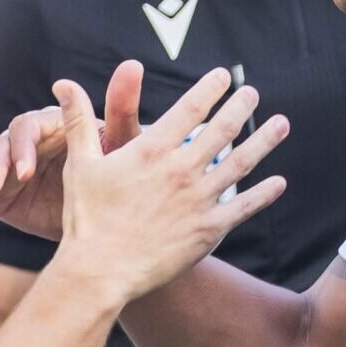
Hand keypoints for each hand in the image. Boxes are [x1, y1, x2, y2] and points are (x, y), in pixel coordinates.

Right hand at [0, 60, 156, 239]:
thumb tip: (132, 63)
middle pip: (3, 145)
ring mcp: (9, 166)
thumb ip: (122, 110)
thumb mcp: (123, 149)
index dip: (24, 148)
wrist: (109, 222)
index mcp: (52, 126)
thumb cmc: (121, 177)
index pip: (30, 127)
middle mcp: (27, 142)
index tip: (26, 172)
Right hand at [53, 66, 288, 303]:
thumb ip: (79, 121)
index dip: (211, 88)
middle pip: (222, 129)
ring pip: (241, 163)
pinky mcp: (208, 230)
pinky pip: (244, 207)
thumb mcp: (80, 164)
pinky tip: (279, 182)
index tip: (225, 76)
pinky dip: (265, 193)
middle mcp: (181, 169)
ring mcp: (199, 200)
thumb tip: (64, 84)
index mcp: (152, 149)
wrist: (100, 270)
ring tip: (282, 124)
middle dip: (242, 107)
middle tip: (254, 93)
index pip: (190, 107)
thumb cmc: (86, 217)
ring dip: (264, 141)